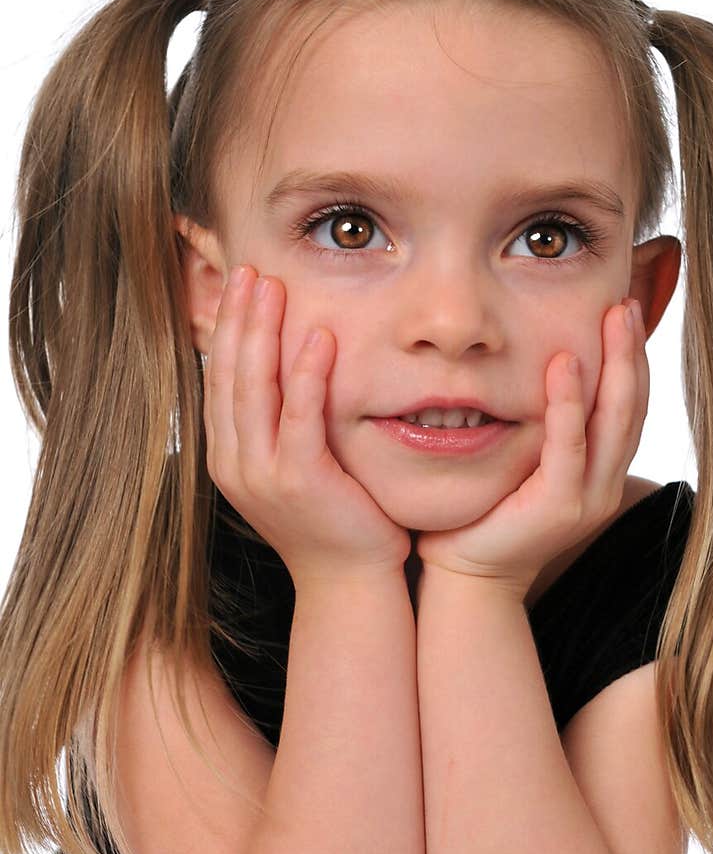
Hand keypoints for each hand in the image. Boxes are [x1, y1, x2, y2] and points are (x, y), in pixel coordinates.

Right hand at [204, 265, 410, 582]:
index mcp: (230, 458)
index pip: (220, 380)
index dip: (229, 329)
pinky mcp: (299, 481)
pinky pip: (298, 417)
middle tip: (251, 270)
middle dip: (239, 318)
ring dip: (263, 332)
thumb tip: (289, 370)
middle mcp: (235, 464)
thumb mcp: (298, 469)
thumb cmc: (335, 523)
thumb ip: (286, 424)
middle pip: (229, 375)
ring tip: (274, 286)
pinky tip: (318, 337)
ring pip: (254, 389)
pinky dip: (305, 374)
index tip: (241, 285)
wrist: (351, 583)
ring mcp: (262, 475)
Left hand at [415, 298, 648, 599]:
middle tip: (627, 302)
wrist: (466, 576)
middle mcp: (604, 482)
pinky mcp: (560, 507)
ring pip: (615, 421)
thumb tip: (535, 362)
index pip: (629, 404)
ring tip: (614, 317)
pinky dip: (569, 403)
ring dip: (616, 365)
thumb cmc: (484, 512)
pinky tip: (563, 363)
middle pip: (634, 405)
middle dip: (633, 351)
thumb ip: (538, 421)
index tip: (626, 309)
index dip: (632, 357)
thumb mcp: (520, 458)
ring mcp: (587, 497)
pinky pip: (570, 446)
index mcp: (599, 470)